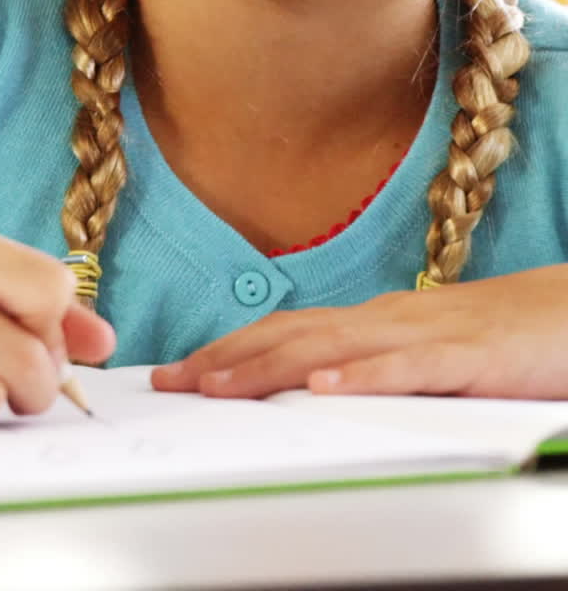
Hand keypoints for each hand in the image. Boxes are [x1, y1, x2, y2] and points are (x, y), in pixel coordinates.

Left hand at [152, 266, 567, 399]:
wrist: (566, 314)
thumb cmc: (496, 339)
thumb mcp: (419, 353)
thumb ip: (368, 365)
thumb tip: (308, 386)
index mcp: (373, 321)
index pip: (286, 331)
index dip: (229, 349)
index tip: (180, 372)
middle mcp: (385, 319)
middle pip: (292, 335)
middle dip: (227, 359)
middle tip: (173, 382)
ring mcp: (422, 334)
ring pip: (333, 347)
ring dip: (270, 366)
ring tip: (220, 386)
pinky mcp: (464, 356)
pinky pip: (405, 368)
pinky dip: (360, 376)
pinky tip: (323, 387)